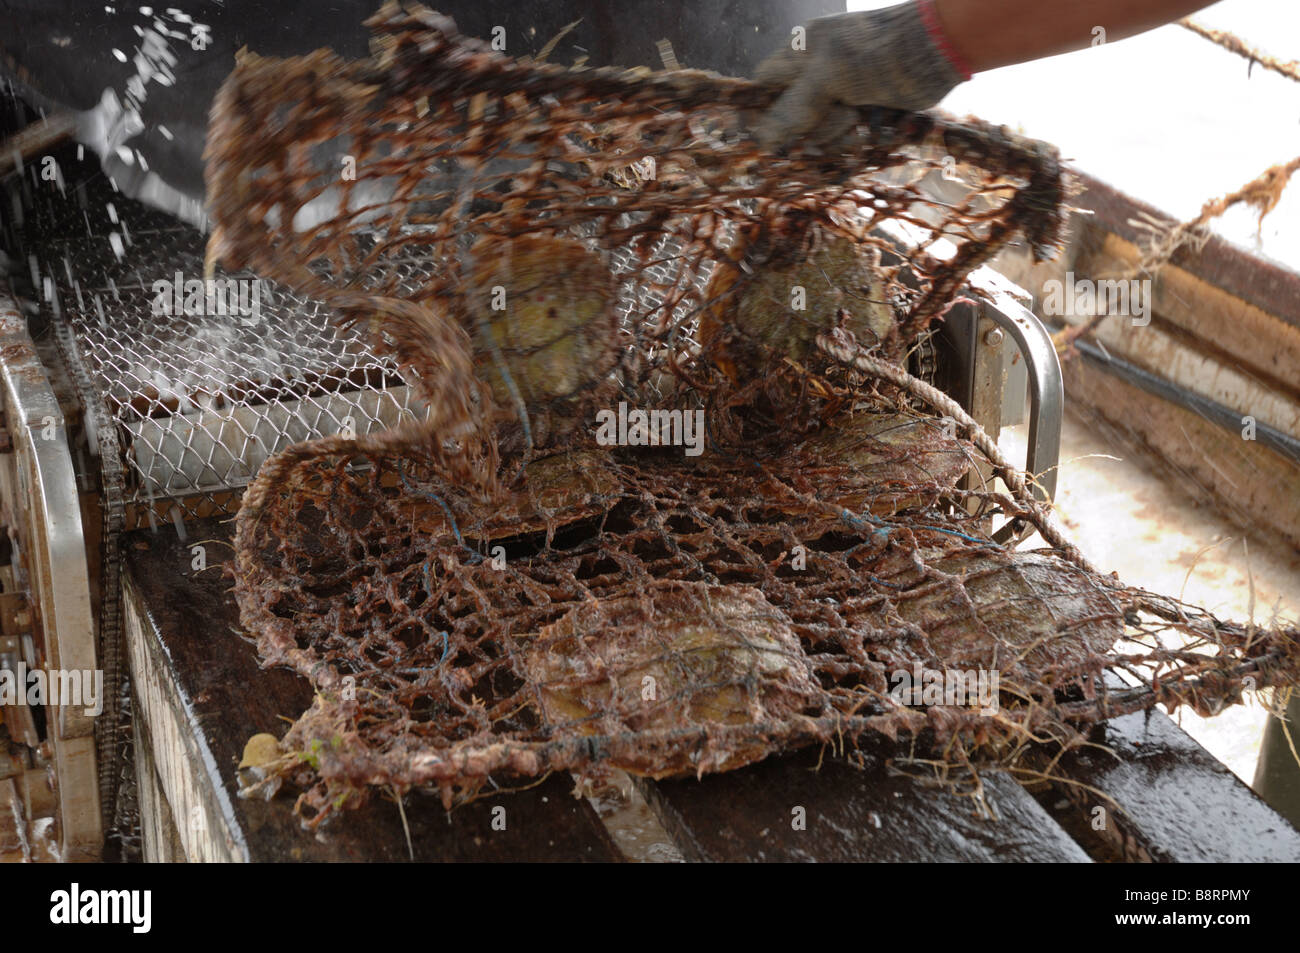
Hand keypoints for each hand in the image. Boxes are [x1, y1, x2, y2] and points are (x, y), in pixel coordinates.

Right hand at [753, 4, 966, 149]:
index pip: (763, 86)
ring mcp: (840, 91)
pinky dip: (852, 139)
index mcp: (799, 53)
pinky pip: (843, 136)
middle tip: (837, 113)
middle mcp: (815, 72)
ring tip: (858, 115)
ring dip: (835, 134)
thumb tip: (759, 139)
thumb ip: (791, 108)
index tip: (765, 138)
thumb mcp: (828, 78)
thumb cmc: (878, 54)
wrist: (937, 48)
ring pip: (818, 132)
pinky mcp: (861, 108)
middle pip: (790, 117)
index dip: (761, 112)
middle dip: (809, 126)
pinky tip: (866, 127)